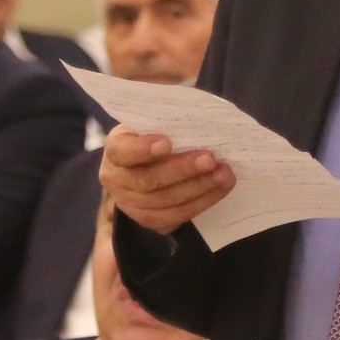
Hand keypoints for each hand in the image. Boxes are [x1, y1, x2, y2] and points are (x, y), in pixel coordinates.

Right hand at [101, 127, 231, 236]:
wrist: (150, 164)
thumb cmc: (156, 136)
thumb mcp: (155, 123)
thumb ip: (168, 122)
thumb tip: (199, 120)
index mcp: (115, 150)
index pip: (123, 151)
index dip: (143, 149)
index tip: (167, 143)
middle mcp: (116, 180)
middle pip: (147, 180)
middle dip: (182, 170)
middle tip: (210, 159)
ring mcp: (130, 204)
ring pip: (164, 202)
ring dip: (199, 188)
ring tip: (224, 174)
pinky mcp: (149, 219)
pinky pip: (175, 217)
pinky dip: (201, 203)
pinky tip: (219, 189)